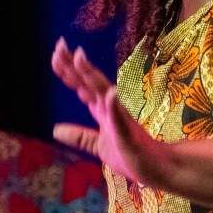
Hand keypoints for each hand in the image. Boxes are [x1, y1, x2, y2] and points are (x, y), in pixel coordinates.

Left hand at [50, 40, 170, 188]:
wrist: (158, 169)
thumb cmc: (131, 155)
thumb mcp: (98, 147)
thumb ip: (79, 137)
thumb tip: (55, 129)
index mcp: (102, 110)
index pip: (82, 86)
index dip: (68, 70)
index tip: (55, 52)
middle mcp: (111, 108)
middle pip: (89, 82)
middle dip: (74, 64)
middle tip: (60, 43)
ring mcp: (121, 119)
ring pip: (104, 93)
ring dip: (92, 76)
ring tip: (80, 57)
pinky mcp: (129, 135)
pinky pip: (121, 119)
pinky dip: (114, 106)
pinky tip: (109, 94)